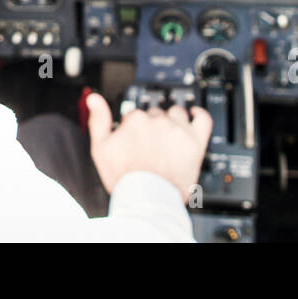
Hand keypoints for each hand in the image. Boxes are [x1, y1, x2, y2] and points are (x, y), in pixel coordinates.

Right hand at [86, 93, 211, 201]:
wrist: (147, 199)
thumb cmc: (125, 179)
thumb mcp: (100, 149)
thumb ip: (98, 121)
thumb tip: (94, 99)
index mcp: (135, 120)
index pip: (135, 115)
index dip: (134, 128)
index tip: (135, 140)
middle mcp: (157, 121)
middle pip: (155, 114)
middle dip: (152, 126)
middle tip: (151, 144)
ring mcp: (177, 130)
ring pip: (176, 114)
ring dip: (172, 121)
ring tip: (168, 138)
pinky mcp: (195, 141)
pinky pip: (203, 118)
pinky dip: (199, 114)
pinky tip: (194, 115)